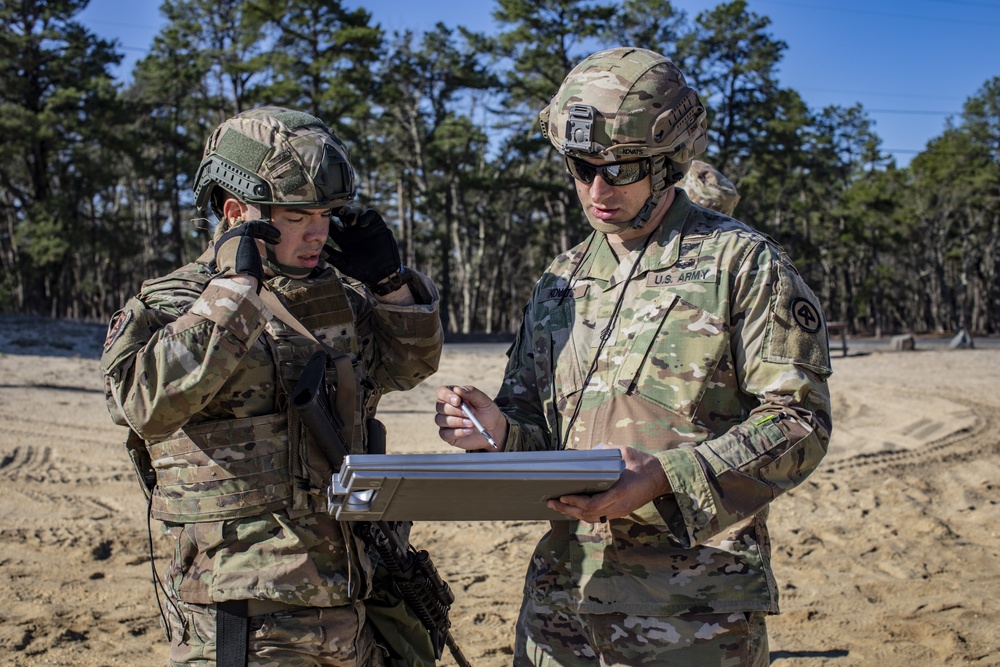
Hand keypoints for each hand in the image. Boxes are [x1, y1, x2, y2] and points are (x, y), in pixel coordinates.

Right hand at [211, 220, 280, 291]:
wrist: (237, 279)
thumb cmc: (240, 281)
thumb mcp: (238, 270)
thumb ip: (241, 264)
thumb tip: (254, 273)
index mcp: (219, 249)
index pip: (219, 232)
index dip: (224, 226)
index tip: (228, 222)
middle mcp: (223, 239)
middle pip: (235, 226)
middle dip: (247, 226)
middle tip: (261, 229)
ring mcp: (232, 234)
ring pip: (248, 225)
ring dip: (263, 230)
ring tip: (276, 236)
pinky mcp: (243, 233)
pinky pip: (256, 226)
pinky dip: (268, 230)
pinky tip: (277, 237)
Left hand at [326, 206, 400, 286]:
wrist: (381, 272)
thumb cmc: (362, 270)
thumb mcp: (344, 263)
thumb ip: (332, 256)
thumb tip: (318, 250)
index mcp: (343, 238)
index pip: (333, 225)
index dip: (328, 220)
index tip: (324, 217)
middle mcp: (353, 231)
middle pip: (344, 214)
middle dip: (340, 210)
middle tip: (337, 212)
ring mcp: (365, 227)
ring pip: (356, 211)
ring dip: (352, 213)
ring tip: (351, 223)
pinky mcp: (376, 225)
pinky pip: (371, 213)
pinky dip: (366, 215)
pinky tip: (363, 223)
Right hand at [435, 385, 507, 450]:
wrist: (494, 429)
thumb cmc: (487, 412)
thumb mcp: (483, 400)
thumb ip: (471, 393)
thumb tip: (457, 390)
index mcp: (453, 396)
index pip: (441, 392)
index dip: (447, 395)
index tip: (458, 401)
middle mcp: (446, 408)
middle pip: (440, 407)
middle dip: (455, 410)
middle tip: (470, 413)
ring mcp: (445, 422)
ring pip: (441, 420)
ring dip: (457, 421)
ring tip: (472, 423)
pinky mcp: (448, 435)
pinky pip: (445, 434)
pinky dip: (457, 432)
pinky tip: (468, 431)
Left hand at [547, 444, 670, 522]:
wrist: (662, 477)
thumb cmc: (643, 462)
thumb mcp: (624, 452)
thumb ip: (604, 453)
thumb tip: (583, 453)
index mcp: (620, 492)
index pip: (593, 504)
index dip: (575, 502)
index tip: (562, 497)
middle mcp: (619, 505)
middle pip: (589, 514)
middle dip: (568, 509)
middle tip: (551, 503)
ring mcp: (621, 511)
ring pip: (593, 518)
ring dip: (574, 513)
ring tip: (558, 507)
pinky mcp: (622, 511)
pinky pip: (600, 517)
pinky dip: (585, 514)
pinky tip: (574, 508)